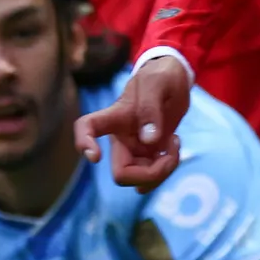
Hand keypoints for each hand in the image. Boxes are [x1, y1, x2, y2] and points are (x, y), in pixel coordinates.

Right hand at [76, 51, 192, 186]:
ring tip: (174, 146)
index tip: (96, 156)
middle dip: (152, 173)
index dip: (84, 143)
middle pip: (122, 174)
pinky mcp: (148, 157)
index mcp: (116, 117)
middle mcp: (121, 139)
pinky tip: (172, 152)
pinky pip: (152, 179)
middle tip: (171, 150)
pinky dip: (166, 172)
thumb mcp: (158, 83)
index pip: (87, 127)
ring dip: (163, 172)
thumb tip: (148, 141)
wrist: (174, 80)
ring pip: (140, 182)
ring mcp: (135, 151)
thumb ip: (151, 108)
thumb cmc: (160, 77)